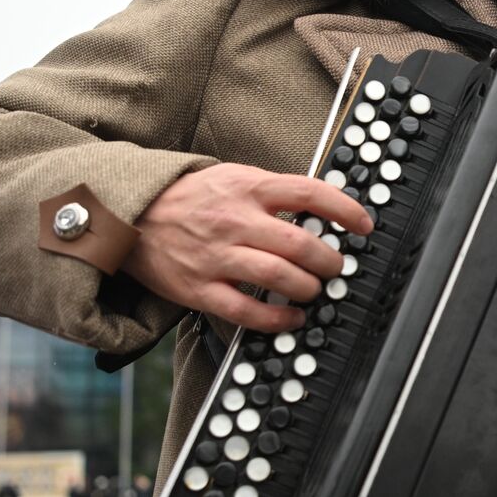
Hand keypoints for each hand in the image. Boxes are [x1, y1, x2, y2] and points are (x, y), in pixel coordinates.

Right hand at [122, 163, 372, 332]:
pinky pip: (245, 310)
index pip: (309, 193)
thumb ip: (273, 191)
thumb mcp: (234, 177)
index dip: (345, 209)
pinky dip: (276, 319)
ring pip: (278, 277)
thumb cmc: (191, 197)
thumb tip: (321, 208)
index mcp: (248, 187)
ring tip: (316, 289)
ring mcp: (216, 256)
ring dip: (307, 288)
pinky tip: (292, 318)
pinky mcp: (200, 288)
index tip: (364, 225)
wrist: (131, 216)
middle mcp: (235, 221)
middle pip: (299, 243)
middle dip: (329, 260)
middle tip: (337, 267)